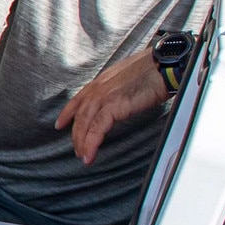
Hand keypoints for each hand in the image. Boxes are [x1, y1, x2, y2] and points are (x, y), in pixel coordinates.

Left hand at [54, 48, 172, 164]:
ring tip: (83, 157)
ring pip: (85, 124)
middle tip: (77, 150)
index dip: (67, 113)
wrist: (164, 67)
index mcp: (101, 81)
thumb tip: (119, 99)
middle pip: (80, 116)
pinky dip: (91, 144)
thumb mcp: (128, 78)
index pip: (78, 99)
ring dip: (82, 143)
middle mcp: (98, 88)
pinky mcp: (112, 106)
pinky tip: (90, 154)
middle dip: (76, 136)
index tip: (60, 124)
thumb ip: (118, 89)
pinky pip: (97, 129)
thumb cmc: (154, 71)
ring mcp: (103, 97)